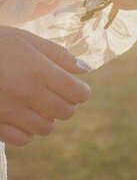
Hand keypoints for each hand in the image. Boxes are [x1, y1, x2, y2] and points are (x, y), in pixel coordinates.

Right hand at [0, 27, 90, 146]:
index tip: (71, 87)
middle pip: (65, 113)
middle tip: (51, 94)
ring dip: (45, 118)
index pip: (78, 94)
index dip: (79, 91)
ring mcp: (8, 111)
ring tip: (33, 104)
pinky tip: (18, 116)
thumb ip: (57, 55)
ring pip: (45, 128)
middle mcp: (26, 94)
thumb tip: (85, 69)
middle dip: (64, 104)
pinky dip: (25, 131)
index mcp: (38, 71)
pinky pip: (22, 139)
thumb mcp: (25, 39)